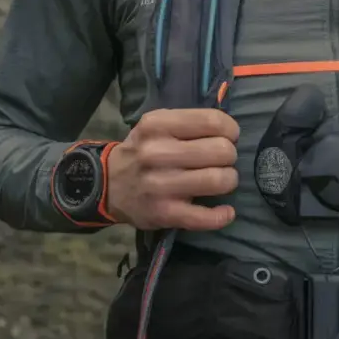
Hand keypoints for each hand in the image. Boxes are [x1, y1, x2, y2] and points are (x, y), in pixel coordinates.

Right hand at [106, 109, 239, 230]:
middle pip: (222, 150)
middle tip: (221, 161)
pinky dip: (222, 216)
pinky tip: (225, 211)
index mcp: (157, 125)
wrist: (107, 186)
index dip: (230, 129)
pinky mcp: (164, 213)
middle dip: (229, 156)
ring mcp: (160, 185)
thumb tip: (231, 131)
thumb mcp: (157, 124)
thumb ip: (190, 122)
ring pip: (218, 180)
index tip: (228, 137)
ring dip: (229, 180)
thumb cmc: (142, 151)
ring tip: (221, 181)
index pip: (212, 121)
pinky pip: (205, 217)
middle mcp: (157, 153)